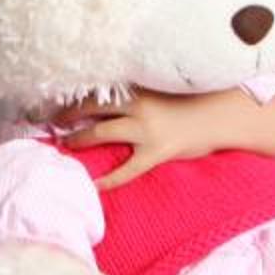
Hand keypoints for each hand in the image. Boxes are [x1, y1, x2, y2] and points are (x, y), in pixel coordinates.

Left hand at [50, 88, 242, 189]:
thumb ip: (140, 92)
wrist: (225, 115)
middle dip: (66, 114)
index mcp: (138, 87)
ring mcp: (146, 129)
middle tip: (49, 119)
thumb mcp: (165, 88)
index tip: (57, 95)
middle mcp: (137, 105)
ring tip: (66, 145)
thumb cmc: (197, 100)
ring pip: (99, 132)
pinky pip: (126, 169)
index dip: (75, 93)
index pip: (98, 88)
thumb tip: (114, 96)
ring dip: (78, 139)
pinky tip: (93, 186)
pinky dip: (108, 180)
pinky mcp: (156, 152)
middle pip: (90, 107)